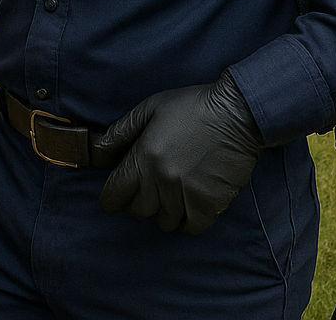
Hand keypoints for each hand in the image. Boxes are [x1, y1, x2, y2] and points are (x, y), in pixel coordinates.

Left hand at [93, 72, 265, 234]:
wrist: (237, 113)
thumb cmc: (191, 106)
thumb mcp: (150, 108)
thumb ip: (121, 131)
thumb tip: (98, 149)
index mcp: (144, 156)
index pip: (114, 195)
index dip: (112, 197)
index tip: (117, 194)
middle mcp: (162, 180)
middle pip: (137, 211)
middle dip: (137, 202)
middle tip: (147, 189)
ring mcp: (187, 194)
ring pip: (163, 222)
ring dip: (163, 211)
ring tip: (171, 194)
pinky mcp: (211, 204)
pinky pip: (190, 228)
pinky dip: (187, 220)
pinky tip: (189, 203)